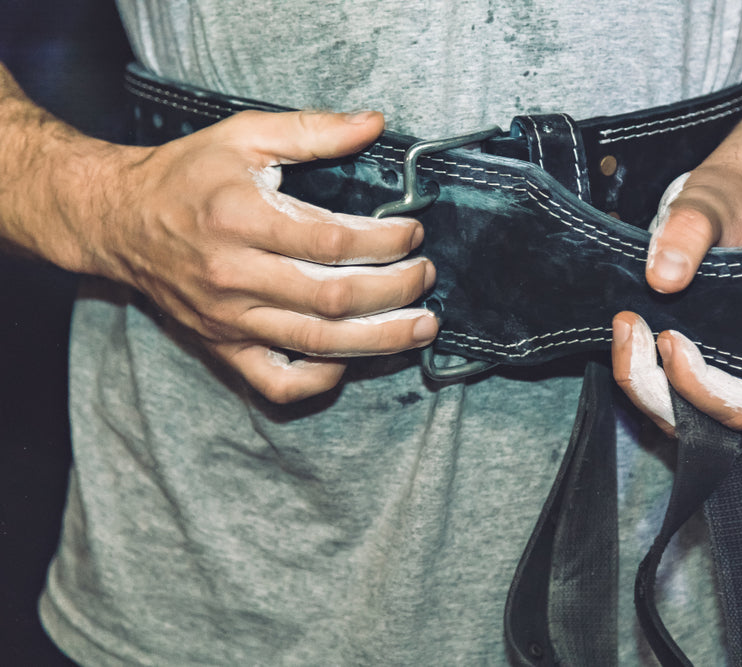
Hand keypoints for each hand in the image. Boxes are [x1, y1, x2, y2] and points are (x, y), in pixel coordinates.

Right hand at [101, 110, 436, 402]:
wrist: (118, 221)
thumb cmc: (186, 176)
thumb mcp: (244, 136)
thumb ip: (312, 130)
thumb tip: (374, 124)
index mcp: (242, 220)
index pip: (332, 241)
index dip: (385, 242)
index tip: (412, 232)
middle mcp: (235, 276)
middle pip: (334, 298)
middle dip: (396, 290)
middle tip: (426, 276)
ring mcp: (229, 320)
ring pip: (319, 342)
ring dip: (382, 339)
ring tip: (423, 326)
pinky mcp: (223, 348)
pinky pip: (278, 382)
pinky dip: (321, 379)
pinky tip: (351, 359)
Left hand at [612, 166, 741, 433]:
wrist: (724, 203)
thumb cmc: (730, 207)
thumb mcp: (711, 205)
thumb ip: (689, 232)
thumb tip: (662, 277)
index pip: (740, 406)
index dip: (699, 387)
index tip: (671, 337)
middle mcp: (738, 370)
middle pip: (693, 419)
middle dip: (652, 384)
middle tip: (631, 325)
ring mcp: (704, 369)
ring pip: (666, 410)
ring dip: (635, 377)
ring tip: (626, 322)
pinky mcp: (672, 361)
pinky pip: (650, 386)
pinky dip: (630, 365)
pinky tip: (624, 327)